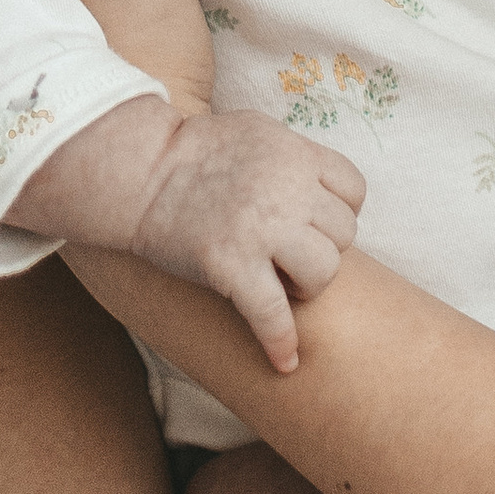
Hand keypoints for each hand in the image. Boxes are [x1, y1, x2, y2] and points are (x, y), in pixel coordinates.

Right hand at [13, 100, 365, 370]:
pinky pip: (272, 314)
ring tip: (281, 283)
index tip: (315, 222)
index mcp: (298, 155)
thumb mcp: (259, 132)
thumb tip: (323, 183)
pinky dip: (280, 342)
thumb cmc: (196, 150)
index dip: (338, 210)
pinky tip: (284, 362)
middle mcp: (288, 190)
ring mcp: (261, 229)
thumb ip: (297, 156)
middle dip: (321, 247)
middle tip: (289, 253)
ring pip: (324, 272)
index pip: (354, 191)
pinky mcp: (230, 265)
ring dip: (308, 285)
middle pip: (343, 233)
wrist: (139, 171)